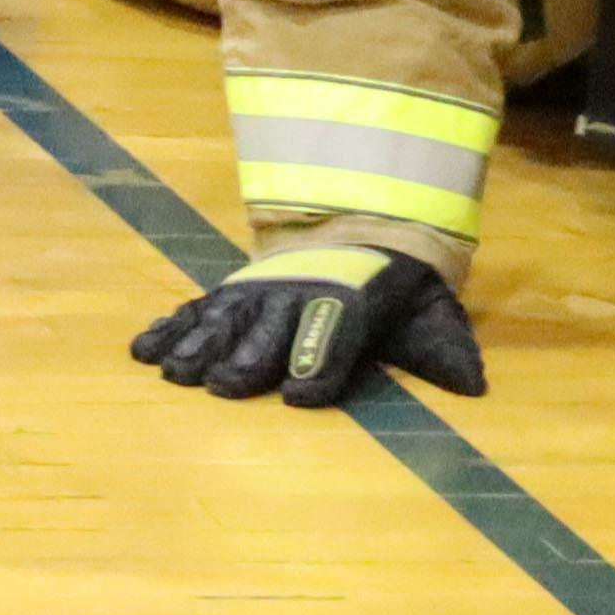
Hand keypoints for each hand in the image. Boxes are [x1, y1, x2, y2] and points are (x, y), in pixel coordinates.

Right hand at [133, 238, 483, 404]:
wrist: (360, 220)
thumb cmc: (397, 287)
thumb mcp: (432, 310)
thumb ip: (446, 348)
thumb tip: (472, 384)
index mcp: (350, 306)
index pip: (335, 338)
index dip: (320, 366)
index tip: (301, 394)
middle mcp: (299, 297)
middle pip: (270, 331)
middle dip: (249, 358)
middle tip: (226, 386)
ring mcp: (260, 292)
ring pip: (226, 319)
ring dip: (200, 346)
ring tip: (175, 373)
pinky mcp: (233, 291)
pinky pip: (197, 309)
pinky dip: (168, 327)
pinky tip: (142, 350)